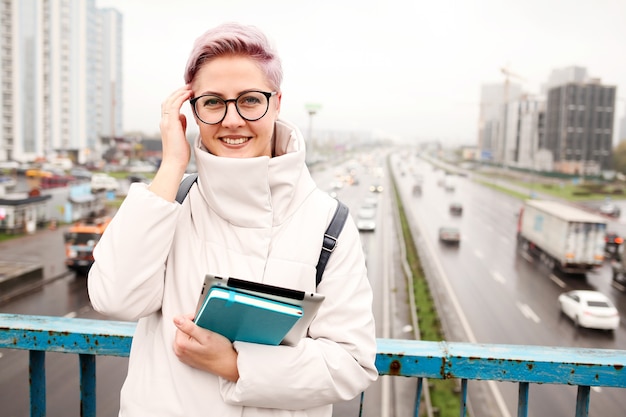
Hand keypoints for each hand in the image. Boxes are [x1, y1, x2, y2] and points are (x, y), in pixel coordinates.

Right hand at [148, 86, 193, 200]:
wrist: (174, 163)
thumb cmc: (179, 154)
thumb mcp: (181, 136)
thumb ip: (181, 125)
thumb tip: (183, 116)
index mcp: (167, 125)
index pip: (169, 107)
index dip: (177, 98)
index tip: (187, 93)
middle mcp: (164, 122)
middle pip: (168, 101)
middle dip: (178, 92)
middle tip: (188, 86)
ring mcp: (166, 123)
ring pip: (169, 101)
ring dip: (179, 93)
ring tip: (189, 88)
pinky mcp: (170, 124)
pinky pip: (173, 106)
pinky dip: (180, 98)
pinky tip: (188, 94)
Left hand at [172, 314, 239, 381]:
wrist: (227, 365)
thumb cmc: (219, 352)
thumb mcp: (206, 336)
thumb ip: (189, 327)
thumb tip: (176, 319)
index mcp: (181, 345)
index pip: (181, 323)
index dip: (192, 319)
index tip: (202, 321)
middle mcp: (179, 352)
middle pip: (182, 331)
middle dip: (193, 327)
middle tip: (205, 330)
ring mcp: (183, 356)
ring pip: (185, 337)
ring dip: (194, 334)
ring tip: (206, 337)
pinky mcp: (188, 359)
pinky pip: (188, 345)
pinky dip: (195, 341)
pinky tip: (204, 343)